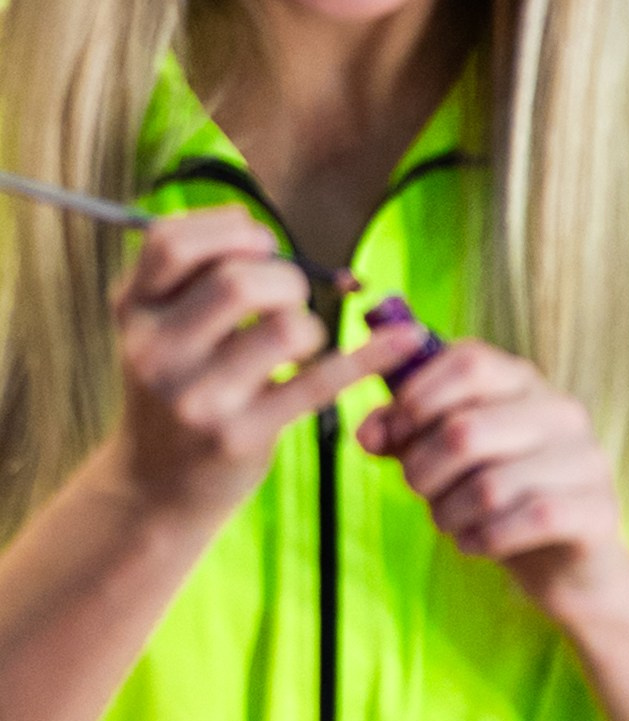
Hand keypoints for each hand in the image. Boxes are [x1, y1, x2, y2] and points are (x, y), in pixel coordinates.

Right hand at [109, 207, 417, 527]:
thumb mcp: (159, 331)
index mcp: (133, 311)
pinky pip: (320, 382)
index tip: (260, 245)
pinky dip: (369, 357)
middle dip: (285, 278)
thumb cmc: (178, 391)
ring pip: (285, 329)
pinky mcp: (241, 435)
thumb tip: (263, 235)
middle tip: (290, 298)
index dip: (228, 230)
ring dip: (310, 325)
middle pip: (238, 282)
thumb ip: (193, 280)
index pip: (171, 241)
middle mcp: (155, 351)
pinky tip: (402, 342)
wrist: (155, 489)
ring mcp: (197, 397)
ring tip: (299, 343)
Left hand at [357, 342, 628, 620]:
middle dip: (423, 469)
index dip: (418, 396)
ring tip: (447, 523)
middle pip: (467, 429)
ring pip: (491, 484)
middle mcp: (562, 412)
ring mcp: (586, 459)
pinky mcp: (598, 509)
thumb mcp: (447, 460)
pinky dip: (485, 538)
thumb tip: (367, 433)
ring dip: (450, 513)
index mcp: (526, 383)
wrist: (568, 567)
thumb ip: (406, 436)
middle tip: (417, 491)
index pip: (470, 361)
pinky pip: (528, 520)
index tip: (393, 434)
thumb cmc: (502, 501)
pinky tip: (475, 545)